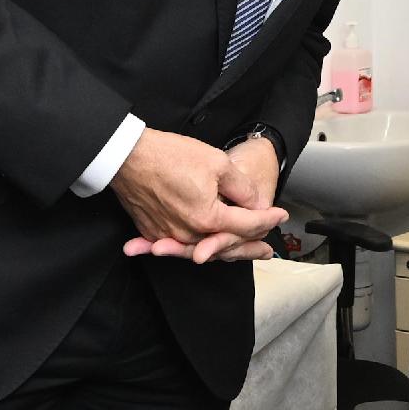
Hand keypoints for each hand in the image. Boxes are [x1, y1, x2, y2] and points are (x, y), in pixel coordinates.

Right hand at [114, 128, 288, 263]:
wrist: (126, 156)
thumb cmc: (168, 156)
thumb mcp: (217, 163)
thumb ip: (241, 188)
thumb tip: (256, 203)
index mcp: (208, 218)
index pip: (247, 224)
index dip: (268, 219)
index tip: (282, 215)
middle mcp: (188, 233)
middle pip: (227, 245)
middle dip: (250, 247)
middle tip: (268, 251)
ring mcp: (168, 235)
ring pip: (202, 247)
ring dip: (224, 251)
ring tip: (244, 253)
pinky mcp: (153, 231)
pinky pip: (178, 244)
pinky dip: (193, 246)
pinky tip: (203, 248)